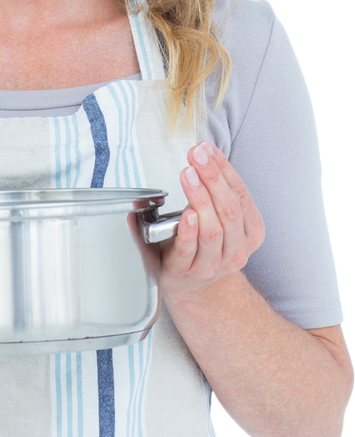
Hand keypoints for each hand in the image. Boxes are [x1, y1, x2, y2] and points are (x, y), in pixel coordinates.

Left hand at [160, 142, 264, 302]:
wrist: (195, 288)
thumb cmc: (206, 244)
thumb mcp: (221, 218)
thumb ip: (217, 189)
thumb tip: (204, 151)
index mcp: (251, 233)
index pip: (240, 195)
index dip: (224, 170)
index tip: (207, 149)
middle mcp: (236, 250)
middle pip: (229, 210)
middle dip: (212, 178)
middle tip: (196, 156)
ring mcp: (213, 264)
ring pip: (213, 230)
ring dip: (200, 198)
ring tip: (188, 174)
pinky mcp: (187, 271)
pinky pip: (190, 250)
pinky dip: (189, 231)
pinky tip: (186, 214)